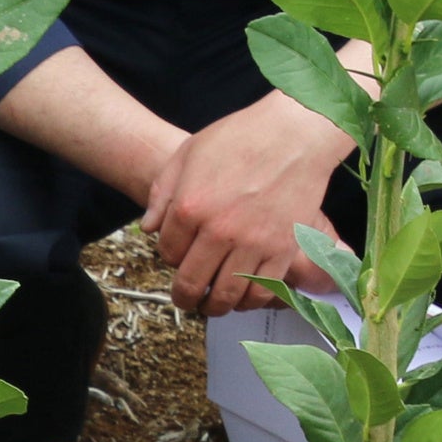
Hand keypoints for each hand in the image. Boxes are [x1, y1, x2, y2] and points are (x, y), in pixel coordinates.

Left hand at [141, 85, 361, 317]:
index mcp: (190, 206)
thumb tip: (147, 229)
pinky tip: (243, 296)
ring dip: (214, 306)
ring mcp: (252, 243)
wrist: (294, 135)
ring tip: (211, 304)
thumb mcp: (188, 154)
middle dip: (184, 297)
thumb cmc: (240, 138)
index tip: (177, 255)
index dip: (169, 257)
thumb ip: (162, 192)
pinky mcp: (283, 250)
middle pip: (191, 283)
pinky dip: (249, 301)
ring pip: (226, 295)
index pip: (167, 252)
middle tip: (185, 299)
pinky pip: (262, 291)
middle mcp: (219, 231)